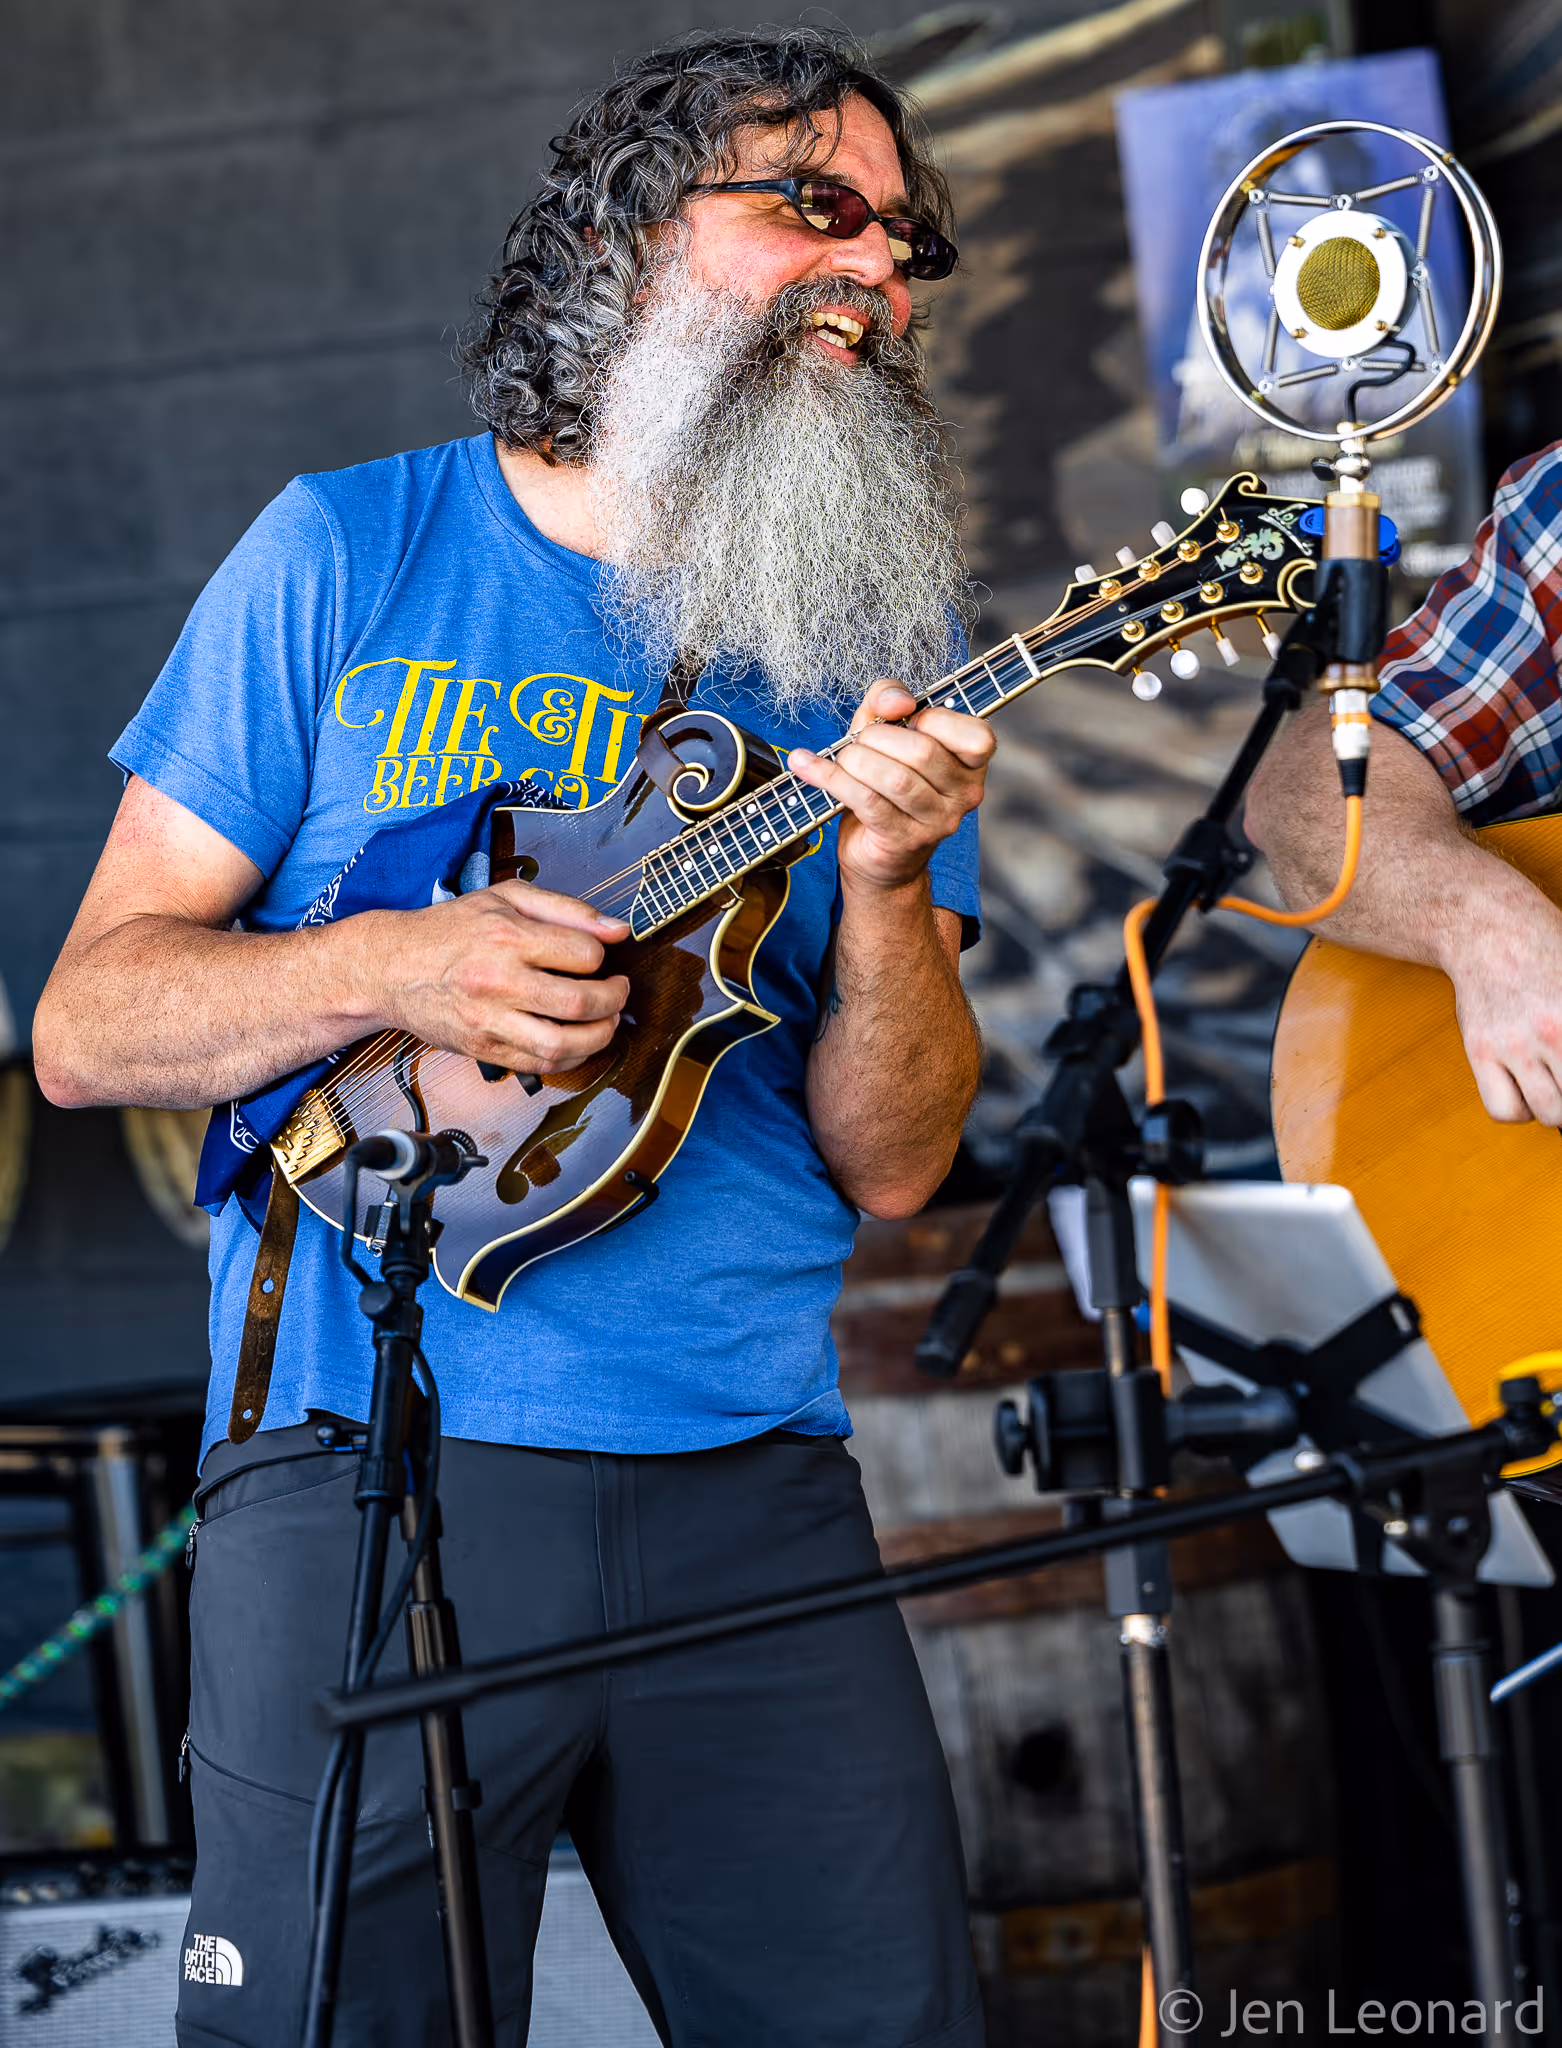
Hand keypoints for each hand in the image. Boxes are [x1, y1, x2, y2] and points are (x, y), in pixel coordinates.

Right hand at [371, 881, 629, 1072]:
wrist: (390, 967)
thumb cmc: (449, 929)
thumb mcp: (505, 898)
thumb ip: (566, 909)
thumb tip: (617, 930)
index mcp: (506, 937)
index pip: (583, 955)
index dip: (602, 957)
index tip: (601, 959)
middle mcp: (498, 981)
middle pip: (580, 1002)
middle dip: (614, 1001)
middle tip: (618, 993)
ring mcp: (488, 1020)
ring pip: (562, 1044)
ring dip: (598, 1038)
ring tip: (606, 1023)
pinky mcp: (482, 1048)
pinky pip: (537, 1065)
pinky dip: (569, 1058)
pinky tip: (576, 1042)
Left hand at [788, 679, 993, 894]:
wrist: (880, 857)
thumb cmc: (886, 787)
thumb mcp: (886, 733)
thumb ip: (888, 702)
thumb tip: (895, 700)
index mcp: (972, 765)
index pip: (976, 735)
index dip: (932, 718)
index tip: (905, 720)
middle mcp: (965, 795)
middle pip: (923, 751)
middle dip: (878, 738)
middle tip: (860, 743)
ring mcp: (937, 821)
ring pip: (895, 778)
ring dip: (856, 760)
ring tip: (844, 759)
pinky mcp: (903, 840)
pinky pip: (865, 800)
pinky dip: (830, 777)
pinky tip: (806, 765)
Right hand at [1446, 887, 1561, 1124]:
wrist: (1486, 928)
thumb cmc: (1545, 949)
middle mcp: (1551, 1031)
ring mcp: (1513, 1044)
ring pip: (1548, 1112)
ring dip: (1556, 1105)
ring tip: (1554, 1084)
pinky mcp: (1479, 1050)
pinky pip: (1503, 1109)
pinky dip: (1519, 1109)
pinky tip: (1524, 1087)